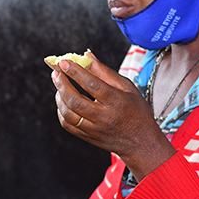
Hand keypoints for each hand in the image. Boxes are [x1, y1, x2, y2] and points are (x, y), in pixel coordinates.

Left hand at [51, 52, 174, 179]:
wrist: (142, 142)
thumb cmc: (136, 111)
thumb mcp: (128, 88)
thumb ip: (105, 72)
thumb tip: (87, 56)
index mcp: (116, 102)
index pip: (92, 85)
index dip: (76, 72)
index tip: (63, 62)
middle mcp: (104, 117)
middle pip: (76, 101)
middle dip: (62, 85)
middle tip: (56, 73)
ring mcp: (95, 129)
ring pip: (69, 114)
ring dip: (59, 98)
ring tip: (59, 85)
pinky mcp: (89, 138)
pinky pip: (68, 126)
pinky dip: (61, 112)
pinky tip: (63, 101)